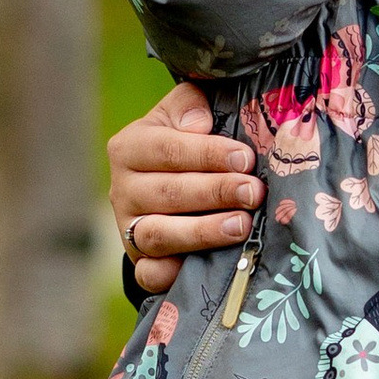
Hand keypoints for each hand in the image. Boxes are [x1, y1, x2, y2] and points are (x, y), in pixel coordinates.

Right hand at [107, 85, 263, 295]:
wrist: (166, 182)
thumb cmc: (186, 143)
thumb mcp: (185, 115)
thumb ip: (191, 104)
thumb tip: (200, 122)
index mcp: (130, 147)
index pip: (168, 149)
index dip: (208, 154)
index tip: (245, 158)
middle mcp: (123, 189)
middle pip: (168, 193)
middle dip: (216, 193)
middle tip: (255, 192)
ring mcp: (129, 229)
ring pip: (159, 234)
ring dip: (202, 232)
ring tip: (242, 225)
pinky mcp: (140, 261)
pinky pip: (148, 273)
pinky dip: (167, 274)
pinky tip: (196, 269)